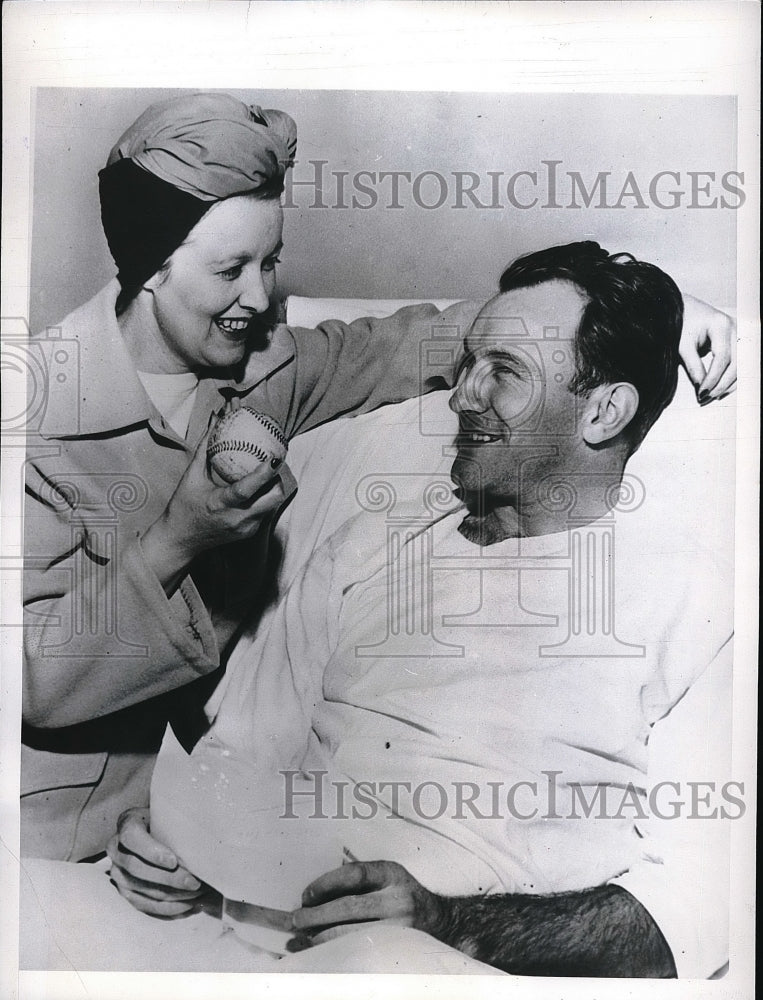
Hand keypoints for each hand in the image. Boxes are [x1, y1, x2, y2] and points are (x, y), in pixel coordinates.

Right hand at [106, 807, 206, 916]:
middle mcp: (117, 849)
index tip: (173, 861)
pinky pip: (143, 905)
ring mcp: (118, 873)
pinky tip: (186, 904)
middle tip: (194, 883)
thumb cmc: (166, 821)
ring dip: (171, 895)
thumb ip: (177, 823)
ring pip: (141, 889)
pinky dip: (167, 907)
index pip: (132, 837)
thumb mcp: (169, 814)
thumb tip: (202, 842)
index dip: (151, 852)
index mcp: (127, 823)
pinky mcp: (124, 891)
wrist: (153, 829)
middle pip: (137, 868)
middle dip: (168, 879)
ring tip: (196, 893)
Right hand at [141, 428, 285, 589]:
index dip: (265, 473)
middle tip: (275, 462)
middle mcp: (238, 518)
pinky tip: (261, 486)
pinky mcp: (249, 533)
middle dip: (278, 480)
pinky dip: (265, 497)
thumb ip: (205, 447)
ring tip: (270, 471)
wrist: (180, 540)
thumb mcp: (191, 476)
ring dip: (274, 488)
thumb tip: (216, 419)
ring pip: (273, 505)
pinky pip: (265, 511)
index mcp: (221, 504)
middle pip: (273, 499)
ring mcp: (246, 528)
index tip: (275, 457)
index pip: (248, 489)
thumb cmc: (183, 506)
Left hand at [289, 860, 445, 948]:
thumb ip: (360, 880)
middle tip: (296, 919)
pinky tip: (320, 950)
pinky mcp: (398, 949)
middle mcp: (398, 899)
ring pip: (352, 934)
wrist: (441, 922)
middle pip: (349, 907)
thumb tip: (316, 894)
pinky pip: (360, 951)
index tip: (307, 894)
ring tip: (302, 937)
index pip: (354, 874)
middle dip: (317, 914)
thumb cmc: (404, 896)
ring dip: (321, 936)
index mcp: (392, 874)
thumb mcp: (387, 878)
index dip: (326, 883)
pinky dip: (336, 951)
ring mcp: (400, 927)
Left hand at [679, 295, 736, 401]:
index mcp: (720, 325)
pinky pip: (738, 362)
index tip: (701, 393)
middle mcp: (734, 328)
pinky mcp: (735, 339)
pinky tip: (721, 388)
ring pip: (740, 364)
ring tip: (712, 395)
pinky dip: (731, 376)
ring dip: (729, 382)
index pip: (722, 358)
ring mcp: (737, 333)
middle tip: (706, 397)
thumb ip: (693, 366)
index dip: (713, 378)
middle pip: (736, 362)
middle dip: (722, 383)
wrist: (682, 307)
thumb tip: (700, 387)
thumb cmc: (680, 322)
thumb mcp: (683, 344)